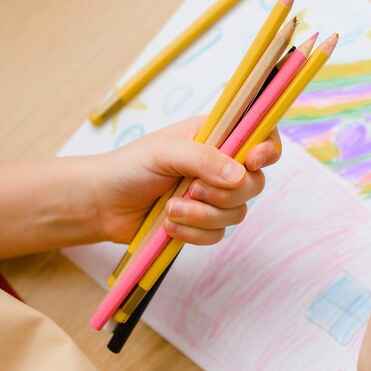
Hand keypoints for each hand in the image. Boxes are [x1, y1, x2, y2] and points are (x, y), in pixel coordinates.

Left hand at [90, 117, 282, 245]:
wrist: (103, 204)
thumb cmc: (129, 167)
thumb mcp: (165, 152)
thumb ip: (204, 158)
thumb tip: (241, 174)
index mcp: (215, 136)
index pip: (260, 136)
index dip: (267, 149)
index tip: (252, 161)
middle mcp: (219, 165)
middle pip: (254, 182)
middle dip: (224, 193)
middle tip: (193, 189)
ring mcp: (212, 197)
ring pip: (236, 213)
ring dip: (202, 215)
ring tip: (171, 208)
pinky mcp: (202, 224)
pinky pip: (218, 235)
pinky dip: (193, 233)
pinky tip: (168, 224)